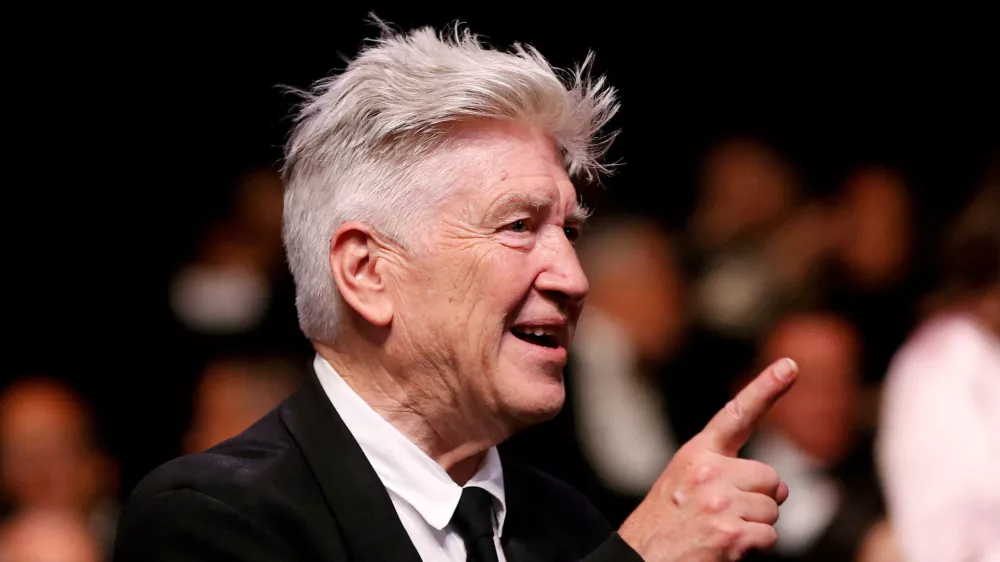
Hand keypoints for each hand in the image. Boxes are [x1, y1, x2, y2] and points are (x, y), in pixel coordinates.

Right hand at [618, 358, 797, 560]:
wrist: (639, 560)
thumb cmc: (663, 526)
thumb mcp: (682, 485)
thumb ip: (724, 473)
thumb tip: (780, 487)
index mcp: (695, 454)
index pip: (737, 415)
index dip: (766, 388)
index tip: (790, 366)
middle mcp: (708, 472)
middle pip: (769, 477)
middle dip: (759, 499)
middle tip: (726, 517)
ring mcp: (719, 502)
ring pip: (772, 510)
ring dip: (755, 527)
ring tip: (719, 534)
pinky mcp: (730, 533)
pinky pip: (770, 537)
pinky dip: (755, 549)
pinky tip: (725, 551)